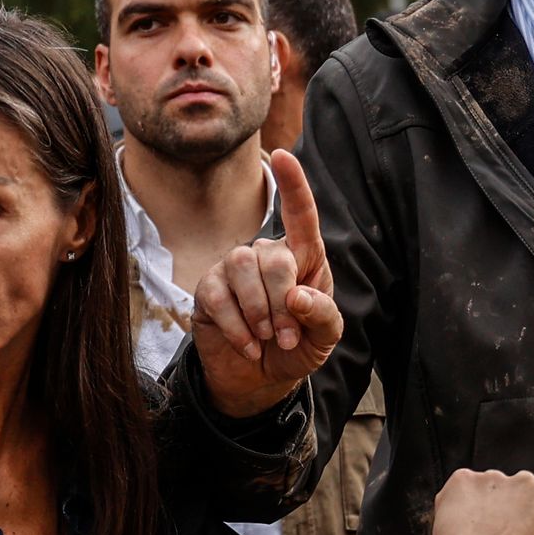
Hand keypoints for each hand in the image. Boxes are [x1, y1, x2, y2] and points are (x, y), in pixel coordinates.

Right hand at [191, 149, 342, 417]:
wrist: (260, 379)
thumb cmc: (297, 347)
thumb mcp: (324, 338)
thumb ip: (323, 316)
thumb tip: (299, 296)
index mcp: (304, 259)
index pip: (300, 216)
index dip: (294, 185)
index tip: (283, 155)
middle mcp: (268, 255)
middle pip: (274, 257)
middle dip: (282, 303)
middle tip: (287, 338)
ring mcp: (235, 269)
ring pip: (242, 268)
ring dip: (259, 313)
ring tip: (266, 340)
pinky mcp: (209, 288)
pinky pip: (219, 296)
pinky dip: (237, 327)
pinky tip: (247, 345)